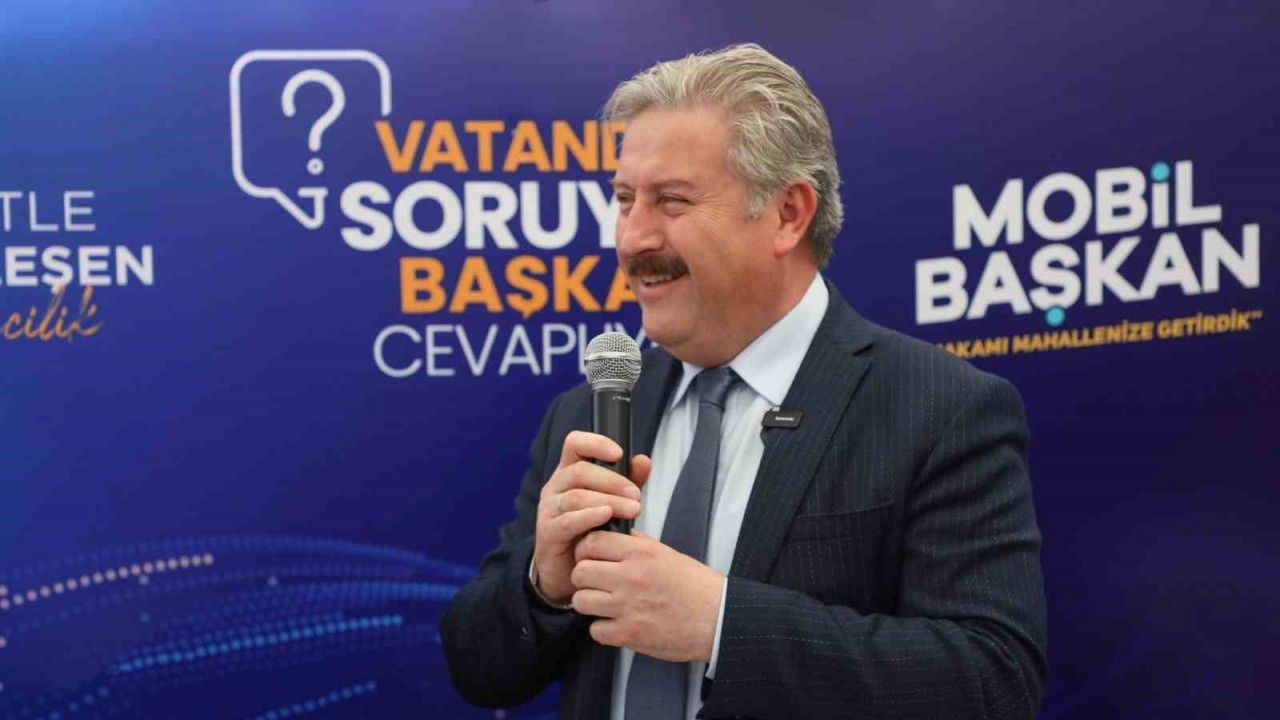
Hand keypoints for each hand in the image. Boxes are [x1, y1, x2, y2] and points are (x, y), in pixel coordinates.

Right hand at [532, 431, 651, 604]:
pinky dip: (589, 516)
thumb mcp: (612, 502)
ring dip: (608, 500)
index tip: (619, 454)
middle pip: (579, 471)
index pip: (574, 444)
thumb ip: (627, 481)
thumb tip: (644, 460)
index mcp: (569, 472)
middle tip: (637, 496)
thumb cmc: (591, 530)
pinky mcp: (548, 532)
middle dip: (612, 481)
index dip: (595, 443)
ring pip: (575, 496)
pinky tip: (607, 516)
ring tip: (633, 510)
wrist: (568, 569)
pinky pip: (568, 520)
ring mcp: (549, 509)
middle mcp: (556, 486)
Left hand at [571, 530, 723, 662]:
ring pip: (581, 601)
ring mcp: (627, 607)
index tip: (591, 557)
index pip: (591, 542)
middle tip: (596, 583)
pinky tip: (616, 624)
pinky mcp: (629, 634)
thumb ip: (638, 544)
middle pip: (580, 572)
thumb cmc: (695, 586)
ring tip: (604, 604)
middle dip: (584, 577)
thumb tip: (614, 535)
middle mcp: (630, 577)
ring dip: (590, 603)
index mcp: (640, 553)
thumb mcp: (667, 553)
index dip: (586, 550)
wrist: (718, 618)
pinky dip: (603, 629)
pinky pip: (595, 630)